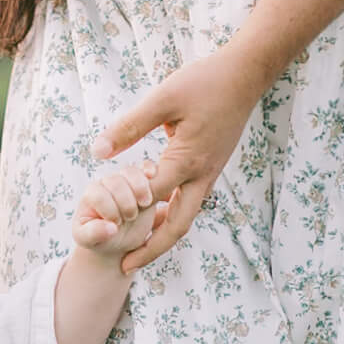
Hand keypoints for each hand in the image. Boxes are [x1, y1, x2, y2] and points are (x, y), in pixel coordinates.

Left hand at [72, 162, 167, 262]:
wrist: (117, 238)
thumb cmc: (100, 237)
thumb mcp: (89, 239)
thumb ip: (93, 234)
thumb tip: (110, 229)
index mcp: (91, 195)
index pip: (98, 195)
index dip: (110, 210)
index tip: (115, 223)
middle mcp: (106, 184)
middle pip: (116, 182)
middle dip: (126, 202)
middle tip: (130, 217)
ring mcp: (125, 181)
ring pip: (132, 172)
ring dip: (141, 188)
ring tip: (144, 204)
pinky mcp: (143, 182)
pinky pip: (147, 167)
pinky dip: (151, 170)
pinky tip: (153, 178)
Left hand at [92, 49, 262, 272]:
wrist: (246, 74)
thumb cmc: (204, 82)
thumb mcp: (163, 99)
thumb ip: (130, 127)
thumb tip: (98, 152)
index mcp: (188, 161)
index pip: (150, 197)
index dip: (123, 211)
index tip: (99, 227)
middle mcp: (202, 175)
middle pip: (177, 226)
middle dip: (151, 250)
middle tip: (125, 268)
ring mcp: (210, 173)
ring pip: (187, 216)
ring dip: (163, 235)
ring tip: (138, 250)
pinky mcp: (211, 166)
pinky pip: (191, 200)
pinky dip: (172, 215)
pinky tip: (155, 217)